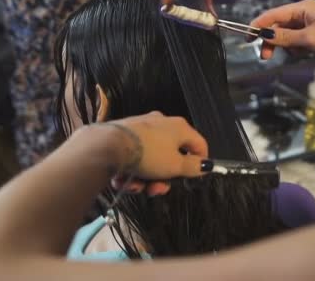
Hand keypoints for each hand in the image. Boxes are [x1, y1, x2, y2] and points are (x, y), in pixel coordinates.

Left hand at [84, 111, 208, 195]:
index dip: (200, 163)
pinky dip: (131, 171)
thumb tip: (206, 165)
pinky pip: (134, 156)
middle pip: (172, 156)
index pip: (199, 144)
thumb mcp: (174, 166)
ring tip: (136, 187)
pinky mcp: (124, 135)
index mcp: (179, 127)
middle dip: (164, 178)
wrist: (108, 146)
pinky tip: (122, 180)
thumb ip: (193, 167)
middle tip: (156, 190)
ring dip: (145, 178)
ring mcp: (142, 129)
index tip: (193, 179)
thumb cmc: (148, 154)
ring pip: (151, 160)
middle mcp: (162, 124)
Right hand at [251, 0, 314, 59]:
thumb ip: (284, 38)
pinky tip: (304, 54)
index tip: (247, 37)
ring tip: (295, 54)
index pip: (273, 15)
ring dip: (286, 46)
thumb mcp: (308, 38)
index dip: (258, 25)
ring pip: (287, 36)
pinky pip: (297, 42)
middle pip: (278, 26)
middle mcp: (304, 14)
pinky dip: (296, 49)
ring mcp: (310, 25)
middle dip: (272, 41)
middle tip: (266, 56)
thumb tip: (263, 36)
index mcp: (301, 8)